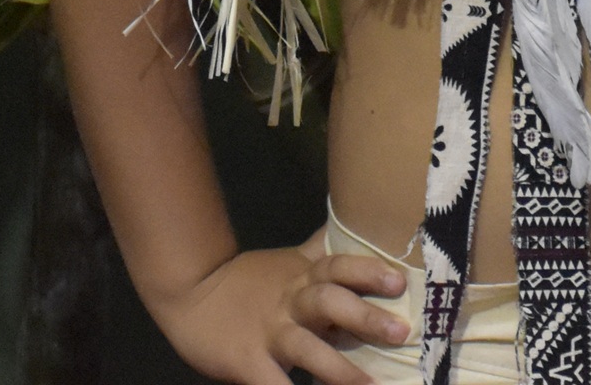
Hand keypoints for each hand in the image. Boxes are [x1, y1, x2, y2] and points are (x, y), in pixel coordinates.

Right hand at [147, 239, 414, 384]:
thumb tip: (354, 222)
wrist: (189, 292)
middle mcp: (291, 302)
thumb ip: (321, 250)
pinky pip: (273, 384)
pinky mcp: (247, 361)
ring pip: (308, 348)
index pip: (339, 267)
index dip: (368, 272)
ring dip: (340, 370)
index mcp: (303, 277)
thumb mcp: (289, 262)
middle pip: (330, 302)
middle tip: (400, 331)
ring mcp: (269, 333)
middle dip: (365, 317)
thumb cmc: (249, 280)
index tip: (400, 281)